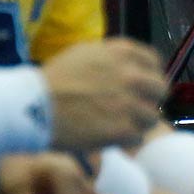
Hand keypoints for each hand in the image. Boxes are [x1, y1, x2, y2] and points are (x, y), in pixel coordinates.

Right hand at [42, 39, 166, 152]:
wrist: (33, 106)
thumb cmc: (52, 81)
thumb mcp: (84, 55)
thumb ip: (111, 59)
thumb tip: (129, 68)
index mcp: (122, 53)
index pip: (154, 61)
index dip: (150, 75)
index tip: (143, 86)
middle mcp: (130, 74)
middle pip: (160, 89)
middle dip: (149, 99)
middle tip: (135, 109)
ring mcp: (128, 102)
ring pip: (152, 116)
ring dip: (138, 122)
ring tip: (122, 126)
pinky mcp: (122, 128)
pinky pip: (137, 136)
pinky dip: (127, 140)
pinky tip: (113, 139)